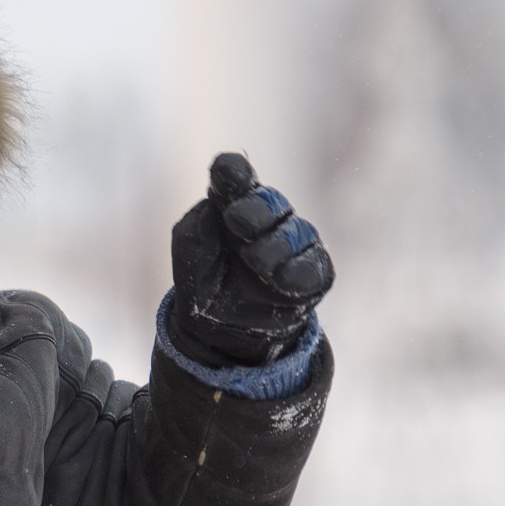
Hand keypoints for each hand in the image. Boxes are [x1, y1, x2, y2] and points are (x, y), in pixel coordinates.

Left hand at [168, 152, 333, 368]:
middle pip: (269, 201)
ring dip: (273, 245)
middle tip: (236, 220)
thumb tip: (212, 210)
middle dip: (255, 208)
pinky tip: (280, 278)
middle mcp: (267, 219)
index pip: (235, 177)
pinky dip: (296, 270)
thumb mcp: (190, 261)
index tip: (226, 172)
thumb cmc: (205, 285)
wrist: (223, 334)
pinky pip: (314, 265)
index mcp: (231, 205)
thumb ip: (196, 235)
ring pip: (295, 232)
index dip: (233, 171)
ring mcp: (294, 244)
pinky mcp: (314, 273)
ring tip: (255, 262)